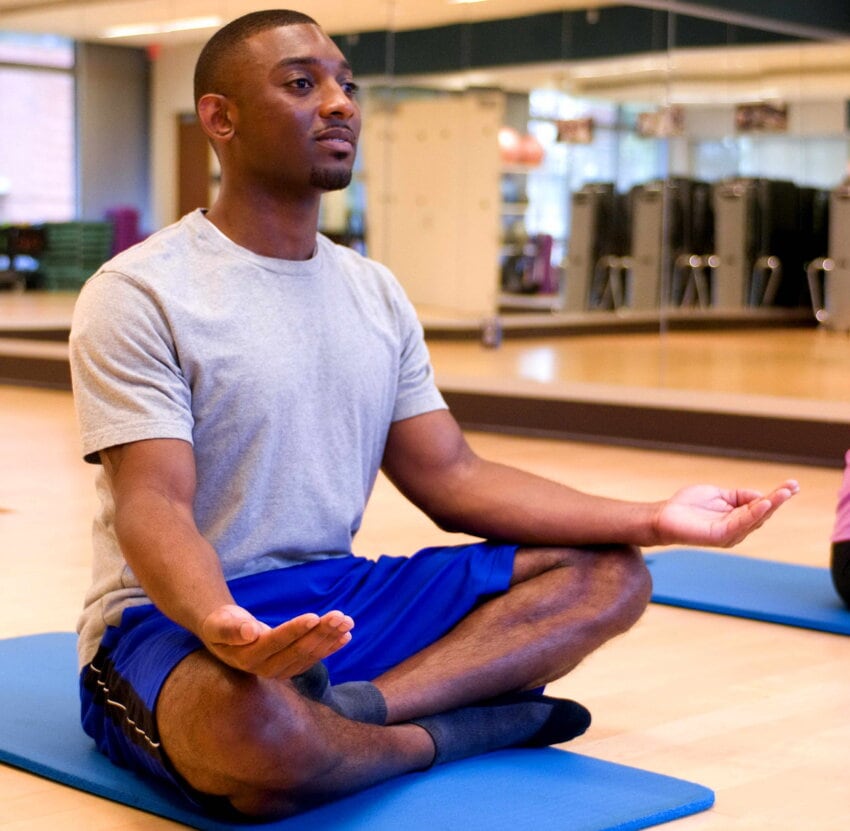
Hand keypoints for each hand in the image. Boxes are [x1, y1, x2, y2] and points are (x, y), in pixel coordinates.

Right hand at [200, 604, 353, 678]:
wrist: (227, 636)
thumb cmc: (222, 624)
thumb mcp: (219, 624)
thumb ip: (231, 629)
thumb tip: (249, 631)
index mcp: (249, 658)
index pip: (276, 643)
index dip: (295, 630)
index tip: (314, 616)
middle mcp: (266, 669)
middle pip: (298, 650)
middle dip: (321, 632)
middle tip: (340, 616)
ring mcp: (281, 672)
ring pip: (310, 654)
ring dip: (330, 637)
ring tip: (348, 621)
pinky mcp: (291, 668)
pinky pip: (314, 658)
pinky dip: (330, 647)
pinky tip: (346, 636)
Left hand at [653, 479, 798, 547]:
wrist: (664, 515)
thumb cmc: (688, 505)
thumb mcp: (719, 494)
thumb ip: (739, 495)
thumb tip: (761, 495)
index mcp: (737, 516)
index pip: (761, 505)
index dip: (777, 495)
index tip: (793, 484)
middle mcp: (737, 527)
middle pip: (763, 513)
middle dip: (778, 500)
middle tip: (792, 487)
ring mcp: (730, 533)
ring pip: (755, 519)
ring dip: (770, 506)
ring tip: (782, 493)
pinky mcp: (720, 536)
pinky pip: (740, 524)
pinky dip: (753, 514)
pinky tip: (763, 503)